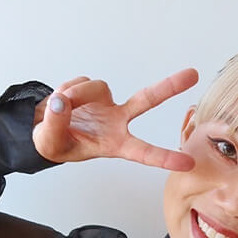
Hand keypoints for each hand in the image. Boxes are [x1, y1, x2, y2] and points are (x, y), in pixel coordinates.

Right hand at [32, 69, 197, 170]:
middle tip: (193, 74)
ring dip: (73, 96)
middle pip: (146, 100)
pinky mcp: (95, 90)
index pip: (142, 152)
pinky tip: (62, 101)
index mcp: (114, 144)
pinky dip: (66, 90)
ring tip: (58, 109)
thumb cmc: (55, 144)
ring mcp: (107, 103)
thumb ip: (55, 126)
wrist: (44, 127)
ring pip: (94, 88)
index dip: (164, 158)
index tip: (188, 163)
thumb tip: (62, 102)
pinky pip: (80, 83)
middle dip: (169, 86)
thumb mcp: (50, 145)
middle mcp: (117, 121)